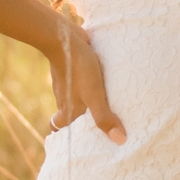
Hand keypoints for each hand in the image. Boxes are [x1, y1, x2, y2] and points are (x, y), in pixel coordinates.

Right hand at [44, 22, 125, 143]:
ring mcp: (68, 82)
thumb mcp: (94, 95)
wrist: (64, 38)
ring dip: (86, 100)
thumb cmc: (79, 69)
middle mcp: (65, 98)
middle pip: (69, 113)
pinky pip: (80, 81)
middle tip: (98, 124)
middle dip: (81, 119)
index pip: (59, 128)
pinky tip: (103, 81)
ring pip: (75, 96)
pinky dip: (88, 84)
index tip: (77, 140)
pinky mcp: (74, 68)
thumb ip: (104, 117)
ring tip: (107, 104)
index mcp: (68, 109)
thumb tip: (119, 141)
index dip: (66, 135)